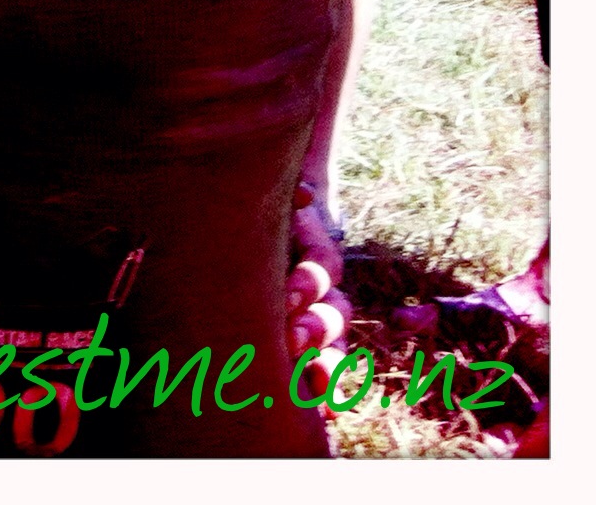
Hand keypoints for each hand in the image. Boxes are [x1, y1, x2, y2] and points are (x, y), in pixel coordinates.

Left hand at [288, 186, 351, 395]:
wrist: (266, 229)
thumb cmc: (267, 218)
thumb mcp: (279, 206)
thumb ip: (292, 200)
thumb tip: (304, 195)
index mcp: (314, 254)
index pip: (323, 269)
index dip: (309, 283)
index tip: (288, 296)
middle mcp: (325, 292)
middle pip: (333, 312)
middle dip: (315, 327)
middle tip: (291, 338)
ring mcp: (322, 320)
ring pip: (338, 345)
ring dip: (329, 363)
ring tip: (315, 380)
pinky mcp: (312, 345)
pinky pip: (329, 370)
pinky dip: (330, 389)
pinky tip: (326, 410)